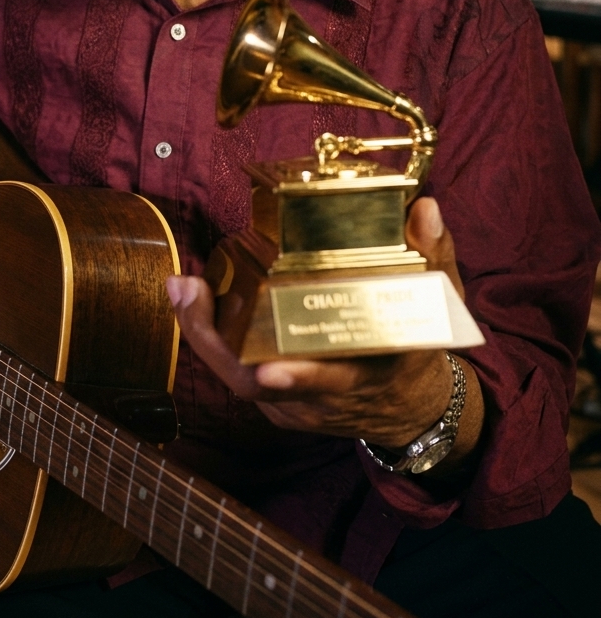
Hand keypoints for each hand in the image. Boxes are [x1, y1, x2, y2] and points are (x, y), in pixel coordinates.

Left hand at [168, 197, 482, 464]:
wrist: (410, 409)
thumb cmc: (416, 348)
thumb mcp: (435, 305)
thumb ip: (431, 256)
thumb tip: (424, 208)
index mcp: (369, 374)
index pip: (333, 384)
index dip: (301, 378)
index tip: (269, 372)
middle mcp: (324, 398)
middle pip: (261, 385)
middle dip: (217, 344)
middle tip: (189, 294)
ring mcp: (296, 403)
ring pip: (239, 378)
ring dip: (204, 334)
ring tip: (183, 288)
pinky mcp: (277, 400)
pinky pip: (237, 371)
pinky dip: (213, 338)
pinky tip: (193, 299)